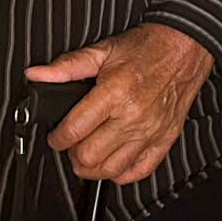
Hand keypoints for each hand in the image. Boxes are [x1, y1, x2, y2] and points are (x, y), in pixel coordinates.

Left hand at [26, 24, 212, 184]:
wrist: (184, 47)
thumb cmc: (146, 48)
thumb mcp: (103, 50)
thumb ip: (67, 66)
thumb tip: (37, 74)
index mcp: (115, 93)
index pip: (74, 130)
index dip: (56, 138)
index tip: (56, 136)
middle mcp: (133, 116)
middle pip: (89, 156)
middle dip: (72, 153)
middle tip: (72, 143)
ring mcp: (150, 132)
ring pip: (111, 169)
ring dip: (93, 167)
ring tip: (89, 153)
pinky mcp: (164, 140)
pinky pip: (139, 171)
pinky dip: (121, 173)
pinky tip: (113, 161)